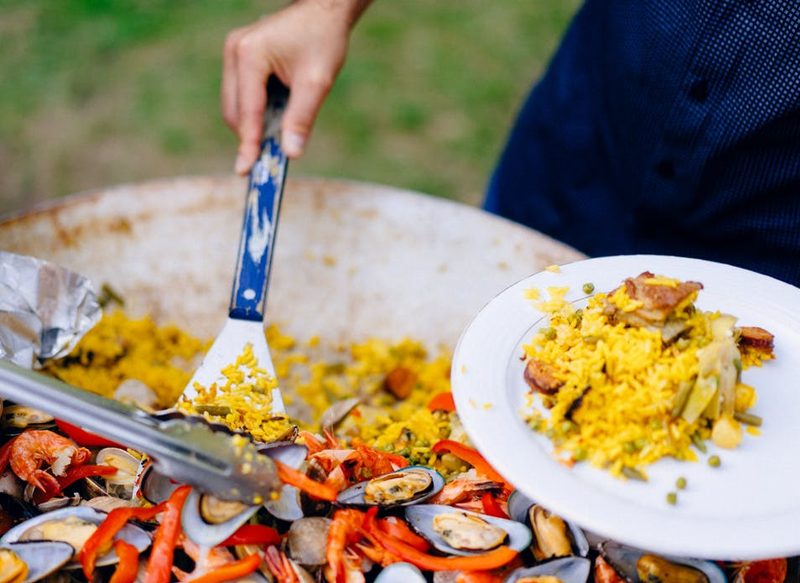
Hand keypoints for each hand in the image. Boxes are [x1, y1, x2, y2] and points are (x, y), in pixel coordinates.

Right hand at [223, 0, 369, 173]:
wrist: (324, 10)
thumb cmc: (323, 40)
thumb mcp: (317, 83)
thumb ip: (301, 119)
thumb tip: (290, 154)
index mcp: (250, 54)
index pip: (247, 111)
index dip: (248, 143)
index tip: (245, 170)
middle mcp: (235, 51)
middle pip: (234, 111)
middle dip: (251, 135)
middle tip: (269, 160)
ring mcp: (234, 52)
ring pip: (235, 105)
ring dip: (254, 124)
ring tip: (281, 129)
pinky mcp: (240, 56)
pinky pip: (241, 94)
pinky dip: (257, 111)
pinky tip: (279, 112)